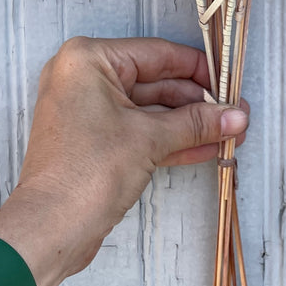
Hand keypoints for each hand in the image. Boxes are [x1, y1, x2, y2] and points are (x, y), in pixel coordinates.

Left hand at [0, 36, 248, 285]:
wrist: (49, 230)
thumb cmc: (85, 173)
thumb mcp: (149, 139)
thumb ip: (196, 123)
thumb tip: (236, 116)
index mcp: (90, 59)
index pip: (158, 54)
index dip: (199, 69)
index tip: (231, 83)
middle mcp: (85, 78)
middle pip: (156, 82)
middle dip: (198, 103)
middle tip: (236, 115)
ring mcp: (89, 111)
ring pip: (151, 110)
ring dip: (189, 124)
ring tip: (229, 134)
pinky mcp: (95, 141)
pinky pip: (139, 131)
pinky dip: (170, 140)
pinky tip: (206, 149)